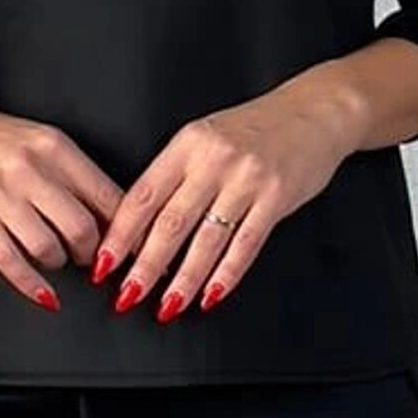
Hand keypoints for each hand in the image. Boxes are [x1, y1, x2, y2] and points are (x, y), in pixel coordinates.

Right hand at [0, 102, 124, 312]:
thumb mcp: (43, 145)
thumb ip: (76, 178)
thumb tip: (115, 220)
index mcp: (55, 148)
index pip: (106, 196)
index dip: (126, 231)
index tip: (136, 251)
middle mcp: (30, 169)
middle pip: (81, 227)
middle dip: (92, 252)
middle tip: (91, 258)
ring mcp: (0, 194)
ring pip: (48, 247)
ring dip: (59, 263)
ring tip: (57, 258)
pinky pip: (10, 261)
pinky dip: (32, 285)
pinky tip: (45, 295)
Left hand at [91, 86, 362, 321]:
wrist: (314, 111)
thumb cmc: (255, 128)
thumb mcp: (205, 137)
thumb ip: (176, 175)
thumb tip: (139, 227)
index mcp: (187, 143)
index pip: (143, 195)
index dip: (120, 234)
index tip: (103, 263)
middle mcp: (214, 159)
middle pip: (170, 222)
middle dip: (145, 266)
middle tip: (127, 296)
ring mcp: (247, 178)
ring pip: (207, 239)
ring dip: (184, 279)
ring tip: (168, 306)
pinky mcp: (277, 197)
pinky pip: (246, 244)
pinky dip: (226, 274)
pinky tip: (211, 295)